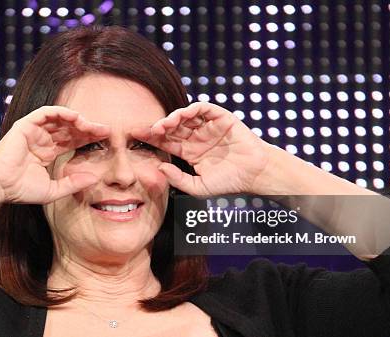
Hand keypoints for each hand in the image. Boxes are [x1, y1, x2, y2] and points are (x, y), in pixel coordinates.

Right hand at [0, 106, 110, 203]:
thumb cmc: (21, 189)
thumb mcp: (54, 190)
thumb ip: (73, 183)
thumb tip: (94, 178)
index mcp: (48, 152)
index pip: (73, 140)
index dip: (89, 138)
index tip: (106, 139)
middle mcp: (43, 140)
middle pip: (70, 129)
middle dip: (88, 128)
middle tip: (105, 130)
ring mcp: (34, 131)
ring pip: (60, 119)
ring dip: (77, 120)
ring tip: (91, 125)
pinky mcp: (26, 125)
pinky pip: (46, 112)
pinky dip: (61, 112)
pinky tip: (75, 116)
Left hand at [131, 102, 270, 196]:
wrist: (254, 174)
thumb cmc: (229, 182)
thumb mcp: (198, 187)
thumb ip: (178, 179)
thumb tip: (160, 167)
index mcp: (189, 151)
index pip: (166, 141)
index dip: (151, 138)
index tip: (136, 137)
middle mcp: (196, 136)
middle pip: (172, 127)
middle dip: (157, 127)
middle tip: (144, 130)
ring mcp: (208, 126)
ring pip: (185, 116)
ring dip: (172, 118)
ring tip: (162, 125)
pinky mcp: (221, 118)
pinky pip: (204, 108)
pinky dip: (192, 109)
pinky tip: (181, 115)